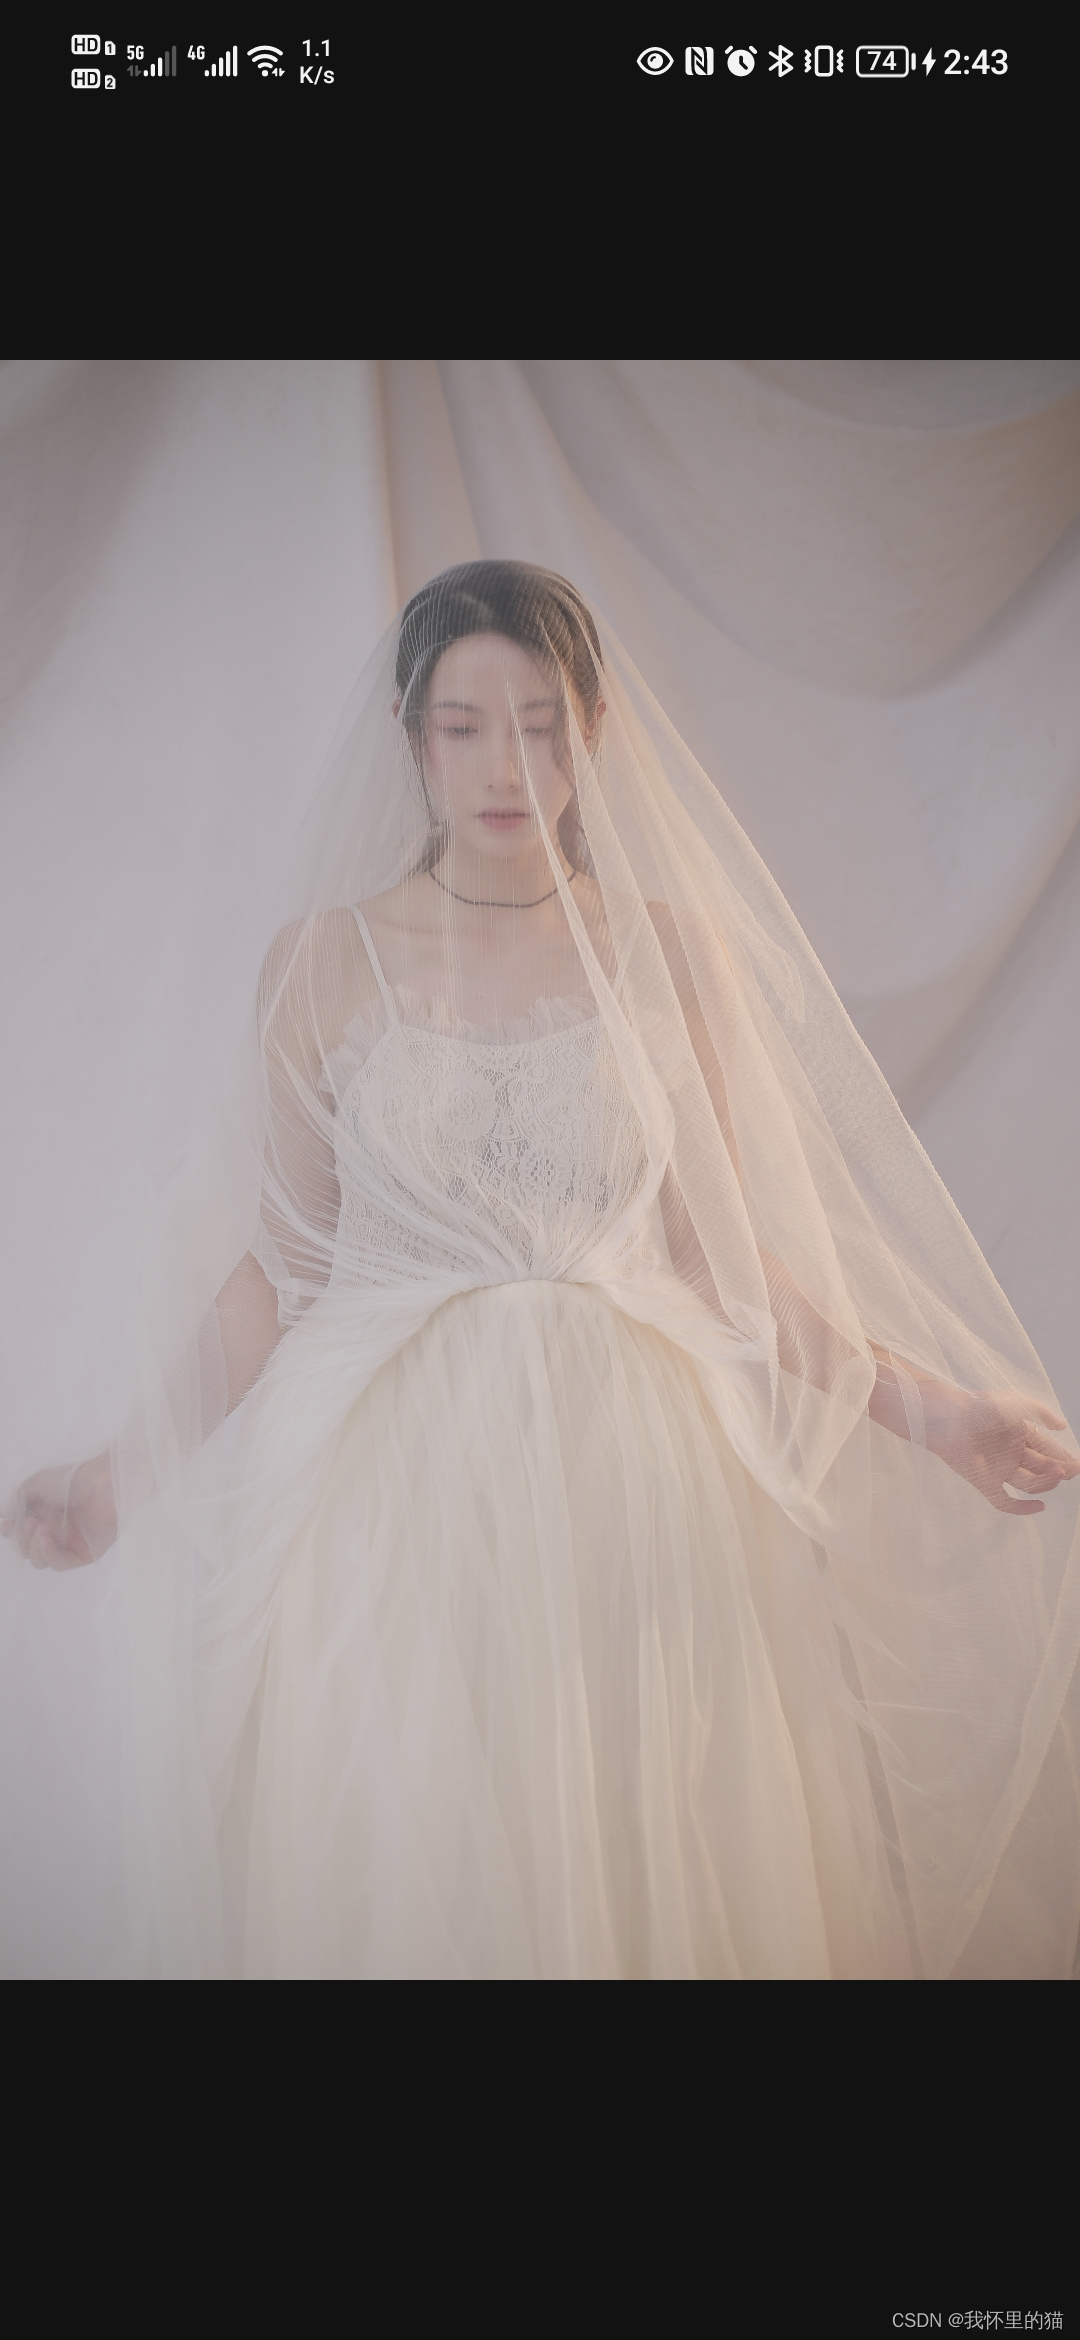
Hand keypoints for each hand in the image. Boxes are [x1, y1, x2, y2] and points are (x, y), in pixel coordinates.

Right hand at [1, 1451, 116, 1568]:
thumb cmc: (72, 1479)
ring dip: (33, 1547)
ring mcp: (69, 1543)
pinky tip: (46, 1539)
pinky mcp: (84, 1554)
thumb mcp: (37, 1483)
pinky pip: (60, 1564)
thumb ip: (18, 1499)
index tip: (7, 1525)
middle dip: (22, 1539)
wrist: (104, 1484)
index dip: (10, 1532)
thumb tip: (4, 1516)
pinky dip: (49, 1554)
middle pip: (26, 1549)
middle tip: (30, 1522)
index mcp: (43, 1514)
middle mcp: (54, 1530)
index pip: (19, 1533)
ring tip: (40, 1528)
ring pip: (40, 1560)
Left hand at [923, 1386, 1079, 1516]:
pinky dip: (1022, 1508)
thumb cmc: (982, 1407)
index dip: (1064, 1456)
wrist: (950, 1418)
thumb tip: (1063, 1425)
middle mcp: (1010, 1452)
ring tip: (1058, 1474)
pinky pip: (1005, 1501)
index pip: (1047, 1448)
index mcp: (1018, 1432)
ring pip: (1030, 1483)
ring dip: (1047, 1481)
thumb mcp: (1018, 1404)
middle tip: (1074, 1471)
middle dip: (1060, 1469)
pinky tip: (1041, 1507)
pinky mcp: (984, 1482)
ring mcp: (998, 1468)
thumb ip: (1042, 1413)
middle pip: (1042, 1467)